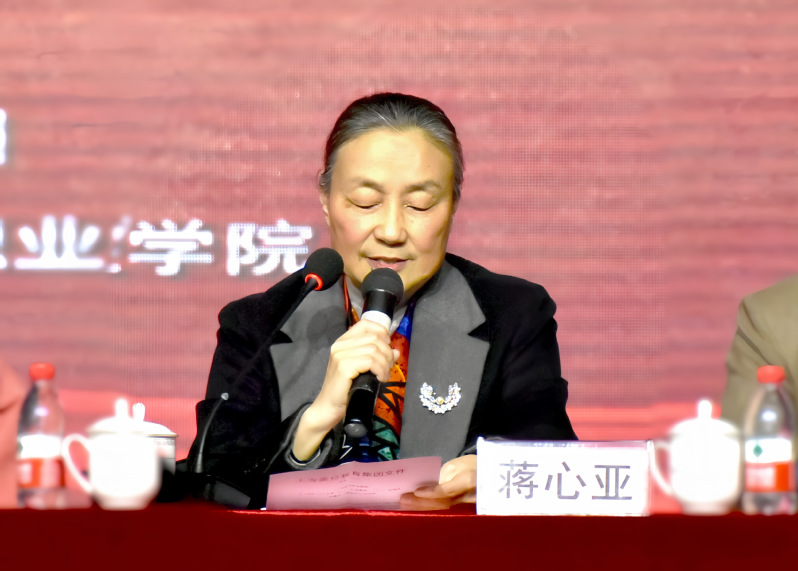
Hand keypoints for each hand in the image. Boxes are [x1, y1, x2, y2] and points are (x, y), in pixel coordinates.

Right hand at [292, 319, 397, 460]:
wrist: (328, 407)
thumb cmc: (345, 388)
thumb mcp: (363, 368)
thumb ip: (377, 356)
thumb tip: (395, 351)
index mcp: (343, 341)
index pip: (366, 324)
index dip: (382, 333)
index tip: (387, 347)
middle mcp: (340, 345)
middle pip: (375, 338)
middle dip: (387, 353)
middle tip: (388, 367)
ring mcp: (340, 355)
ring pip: (375, 350)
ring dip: (385, 363)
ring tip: (384, 375)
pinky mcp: (343, 367)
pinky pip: (371, 362)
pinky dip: (381, 370)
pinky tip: (380, 378)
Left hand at [400, 454, 476, 509]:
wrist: (490, 475)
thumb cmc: (471, 466)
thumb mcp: (457, 466)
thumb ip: (443, 476)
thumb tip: (425, 486)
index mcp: (468, 481)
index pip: (446, 490)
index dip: (430, 492)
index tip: (416, 491)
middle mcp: (467, 497)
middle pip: (441, 503)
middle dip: (421, 502)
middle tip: (403, 499)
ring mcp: (465, 506)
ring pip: (441, 509)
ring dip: (422, 507)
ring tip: (405, 504)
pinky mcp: (462, 510)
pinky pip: (444, 511)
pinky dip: (429, 508)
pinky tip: (416, 507)